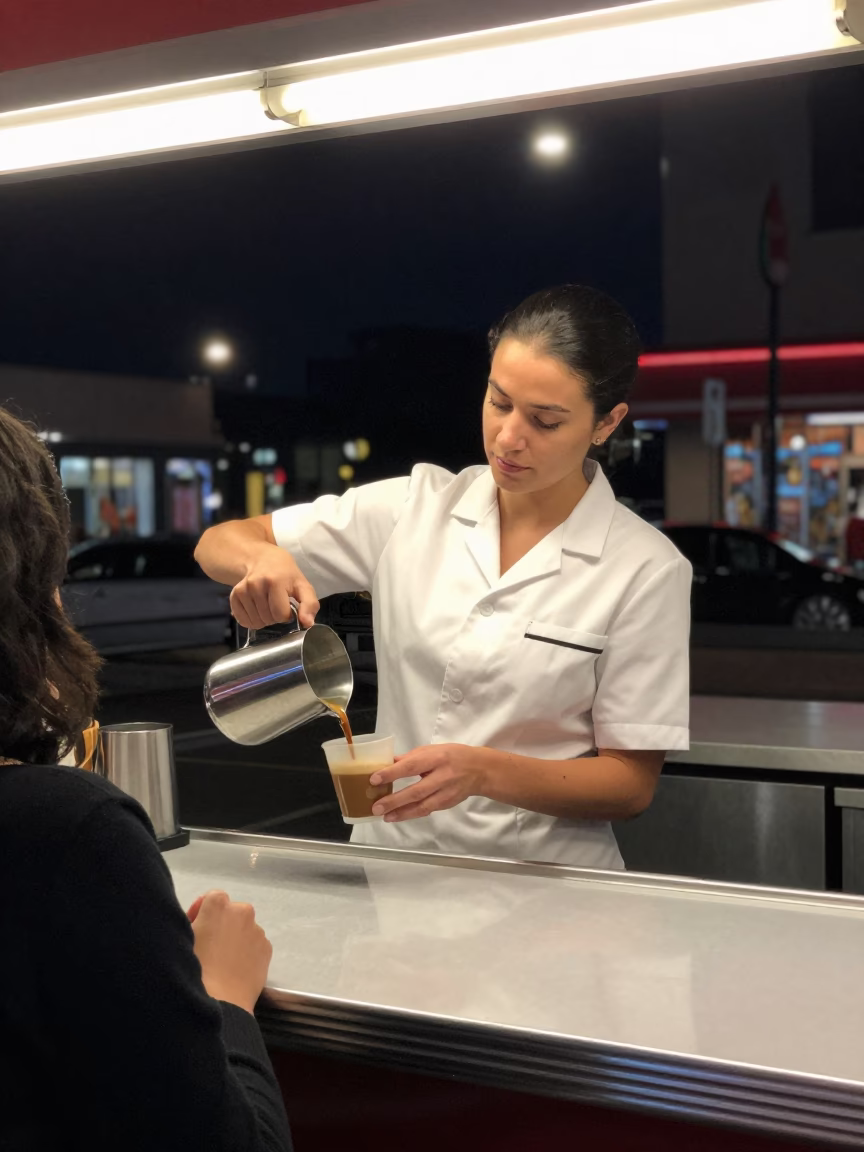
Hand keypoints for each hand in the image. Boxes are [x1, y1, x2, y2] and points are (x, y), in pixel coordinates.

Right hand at [187, 890, 272, 1014]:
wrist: (219, 1002)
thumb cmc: (193, 969)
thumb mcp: (182, 938)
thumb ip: (191, 921)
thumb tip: (199, 921)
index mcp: (219, 904)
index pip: (212, 898)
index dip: (202, 913)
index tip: (195, 930)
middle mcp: (242, 911)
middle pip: (230, 912)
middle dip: (221, 924)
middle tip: (208, 947)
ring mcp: (257, 930)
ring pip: (244, 929)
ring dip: (235, 938)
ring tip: (222, 963)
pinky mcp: (267, 948)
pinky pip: (255, 945)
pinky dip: (247, 952)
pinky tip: (235, 969)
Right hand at [230, 546, 318, 629]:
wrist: (262, 559)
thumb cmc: (285, 574)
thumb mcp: (303, 585)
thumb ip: (310, 604)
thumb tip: (308, 623)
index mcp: (275, 581)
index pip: (281, 615)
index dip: (287, 614)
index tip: (288, 604)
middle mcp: (255, 584)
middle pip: (268, 619)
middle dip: (275, 617)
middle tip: (277, 603)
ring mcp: (242, 590)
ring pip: (256, 622)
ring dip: (264, 619)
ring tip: (268, 604)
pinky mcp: (234, 596)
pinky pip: (243, 621)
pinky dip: (252, 620)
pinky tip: (257, 608)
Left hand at [369, 744, 489, 822]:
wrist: (479, 770)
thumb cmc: (452, 755)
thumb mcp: (432, 750)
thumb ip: (411, 758)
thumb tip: (387, 763)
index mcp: (436, 758)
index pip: (411, 766)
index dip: (392, 773)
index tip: (374, 779)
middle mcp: (442, 776)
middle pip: (416, 791)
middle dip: (394, 801)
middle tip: (376, 807)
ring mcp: (446, 792)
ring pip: (422, 806)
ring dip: (401, 813)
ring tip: (384, 816)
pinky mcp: (447, 803)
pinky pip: (427, 810)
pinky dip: (411, 814)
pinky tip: (398, 816)